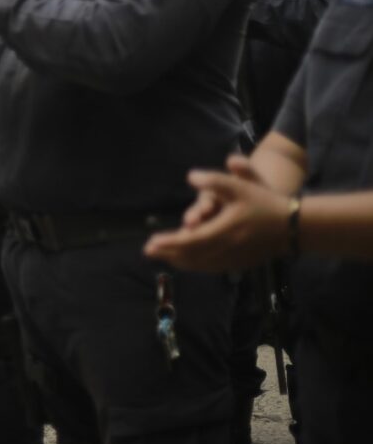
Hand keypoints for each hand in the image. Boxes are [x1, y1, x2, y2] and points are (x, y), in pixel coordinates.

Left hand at [143, 155, 287, 270]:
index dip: (168, 243)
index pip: (189, 242)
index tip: (150, 243)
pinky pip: (212, 267)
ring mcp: (234, 259)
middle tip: (148, 252)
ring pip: (201, 264)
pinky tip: (188, 262)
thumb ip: (215, 180)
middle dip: (168, 254)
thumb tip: (191, 176)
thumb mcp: (240, 186)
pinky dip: (196, 265)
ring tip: (163, 256)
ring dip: (180, 261)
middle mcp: (227, 249)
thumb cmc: (265, 203)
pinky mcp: (240, 263)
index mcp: (224, 232)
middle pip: (191, 256)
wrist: (294, 226)